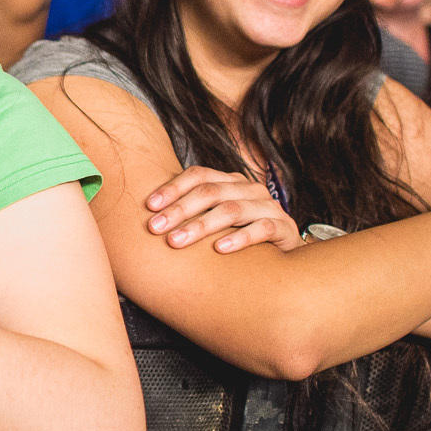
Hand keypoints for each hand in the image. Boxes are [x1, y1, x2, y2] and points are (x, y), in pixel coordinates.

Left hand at [144, 165, 302, 252]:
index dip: (173, 188)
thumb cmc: (239, 236)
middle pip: (210, 192)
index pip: (199, 175)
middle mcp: (249, 189)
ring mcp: (268, 206)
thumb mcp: (215, 221)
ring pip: (231, 210)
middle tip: (154, 228)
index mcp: (230, 181)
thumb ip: (191, 213)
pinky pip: (261, 229)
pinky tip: (219, 249)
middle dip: (179, 209)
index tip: (148, 206)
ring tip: (176, 241)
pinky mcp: (283, 227)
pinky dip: (239, 238)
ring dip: (200, 226)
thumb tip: (146, 216)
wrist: (284, 255)